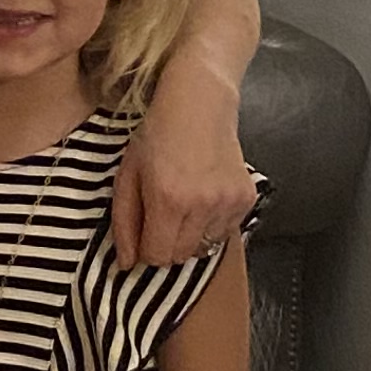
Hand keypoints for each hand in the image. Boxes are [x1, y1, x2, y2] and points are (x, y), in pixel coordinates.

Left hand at [112, 60, 255, 267]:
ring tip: (184, 205)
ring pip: (205, 247)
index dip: (146, 250)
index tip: (144, 233)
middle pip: (181, 256)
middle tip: (162, 217)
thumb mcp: (127, 176)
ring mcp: (228, 202)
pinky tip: (204, 198)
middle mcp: (202, 205)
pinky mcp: (246, 199)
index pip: (157, 256)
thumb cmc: (157, 137)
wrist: (199, 105)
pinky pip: (225, 232)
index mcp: (168, 200)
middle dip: (166, 245)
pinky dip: (212, 225)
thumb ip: (124, 224)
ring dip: (190, 236)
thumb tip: (126, 265)